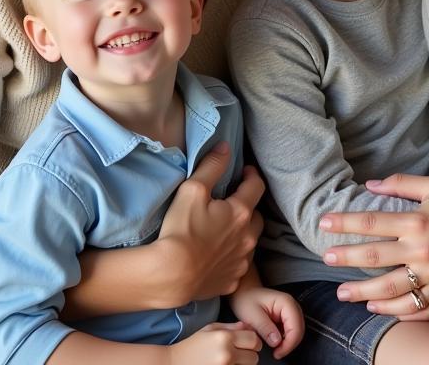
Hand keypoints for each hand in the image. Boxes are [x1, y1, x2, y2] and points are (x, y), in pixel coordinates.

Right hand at [153, 143, 263, 305]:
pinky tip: (219, 255)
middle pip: (257, 216)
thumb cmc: (181, 230)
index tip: (244, 172)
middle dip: (248, 206)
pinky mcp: (232, 282)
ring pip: (250, 241)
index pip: (256, 186)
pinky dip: (233, 256)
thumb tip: (226, 147)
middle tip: (233, 203)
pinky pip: (239, 264)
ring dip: (243, 232)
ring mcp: (242, 262)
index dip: (251, 175)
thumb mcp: (193, 189)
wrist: (171, 276)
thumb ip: (212, 165)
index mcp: (241, 212)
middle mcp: (248, 237)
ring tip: (225, 229)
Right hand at [168, 322, 260, 364]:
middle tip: (241, 353)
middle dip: (250, 355)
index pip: (254, 339)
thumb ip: (231, 327)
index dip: (253, 341)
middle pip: (254, 357)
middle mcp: (226, 354)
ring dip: (243, 364)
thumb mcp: (210, 329)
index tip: (249, 342)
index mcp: (225, 337)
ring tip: (232, 360)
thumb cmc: (192, 345)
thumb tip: (248, 327)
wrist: (174, 363)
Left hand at [230, 286, 303, 359]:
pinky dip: (286, 339)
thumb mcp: (253, 315)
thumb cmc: (246, 300)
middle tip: (277, 354)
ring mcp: (290, 310)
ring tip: (275, 349)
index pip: (296, 326)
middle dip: (290, 344)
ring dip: (288, 342)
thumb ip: (265, 328)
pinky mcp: (286, 316)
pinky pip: (291, 330)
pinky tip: (275, 342)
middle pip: (299, 329)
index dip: (289, 343)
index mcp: (286, 302)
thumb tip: (277, 342)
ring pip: (297, 331)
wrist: (243, 293)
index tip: (278, 353)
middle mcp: (291, 305)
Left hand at [322, 144, 428, 319]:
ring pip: (395, 291)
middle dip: (347, 262)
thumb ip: (401, 185)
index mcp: (418, 221)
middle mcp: (425, 251)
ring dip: (367, 295)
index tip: (324, 225)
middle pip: (376, 260)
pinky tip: (383, 309)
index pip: (371, 224)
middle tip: (326, 263)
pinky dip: (400, 312)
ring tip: (347, 296)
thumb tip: (370, 185)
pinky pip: (423, 309)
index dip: (345, 225)